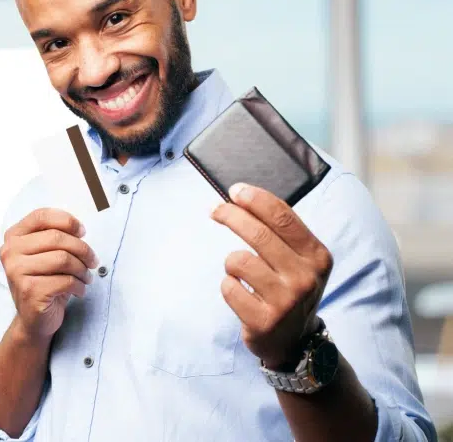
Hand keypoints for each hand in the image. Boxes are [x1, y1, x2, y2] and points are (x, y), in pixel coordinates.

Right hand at [0, 208, 98, 341]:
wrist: (34, 319)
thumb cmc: (46, 280)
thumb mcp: (48, 253)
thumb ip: (57, 235)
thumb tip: (80, 228)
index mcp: (14, 237)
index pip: (42, 216)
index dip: (67, 221)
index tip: (82, 232)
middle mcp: (10, 252)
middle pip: (57, 237)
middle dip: (82, 249)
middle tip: (93, 261)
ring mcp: (16, 272)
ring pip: (63, 259)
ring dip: (83, 269)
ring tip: (86, 277)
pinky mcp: (29, 291)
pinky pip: (65, 280)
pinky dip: (79, 285)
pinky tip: (79, 290)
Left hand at [211, 183, 332, 368]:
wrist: (296, 341)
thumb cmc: (289, 287)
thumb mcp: (299, 259)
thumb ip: (279, 231)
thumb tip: (242, 198)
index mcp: (317, 256)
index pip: (283, 216)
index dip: (255, 199)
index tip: (235, 190)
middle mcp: (305, 277)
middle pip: (258, 233)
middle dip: (230, 215)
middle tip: (215, 209)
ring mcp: (286, 301)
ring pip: (238, 260)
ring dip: (231, 262)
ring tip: (240, 272)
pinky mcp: (264, 321)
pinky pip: (228, 287)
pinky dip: (228, 285)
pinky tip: (241, 294)